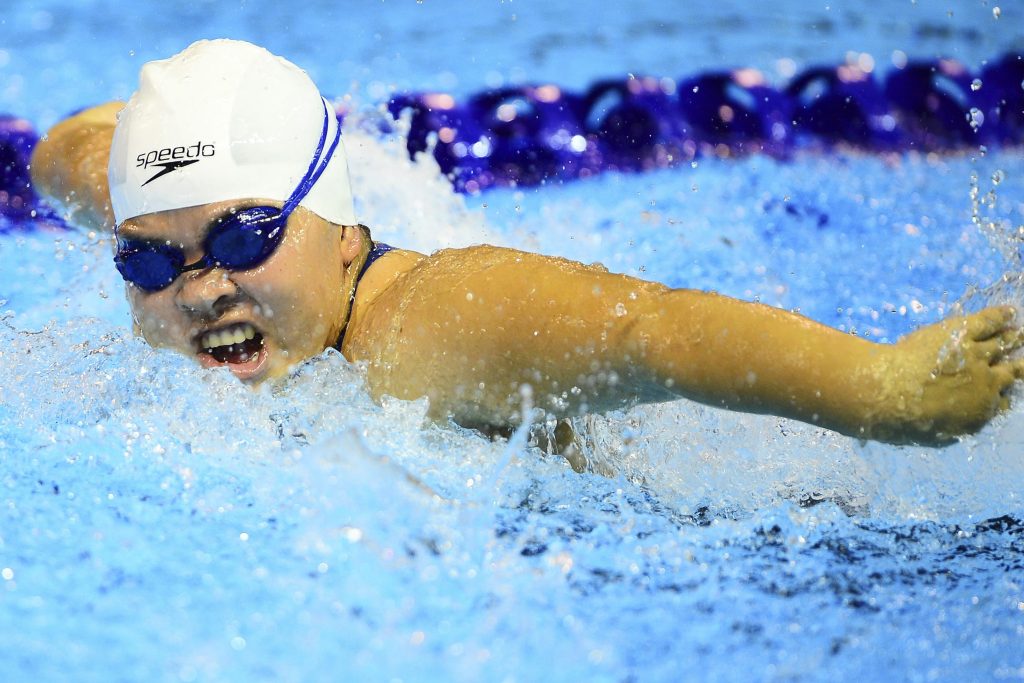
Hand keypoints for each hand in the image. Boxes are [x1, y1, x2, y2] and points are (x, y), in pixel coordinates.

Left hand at [871, 306, 1023, 444]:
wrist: (891, 393)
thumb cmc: (904, 420)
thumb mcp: (935, 436)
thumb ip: (952, 428)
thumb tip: (954, 427)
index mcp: (980, 412)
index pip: (1002, 401)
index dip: (1003, 393)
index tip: (1004, 389)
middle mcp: (987, 383)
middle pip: (1010, 371)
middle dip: (1018, 366)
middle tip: (1022, 363)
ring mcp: (977, 355)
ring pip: (1003, 343)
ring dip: (1014, 338)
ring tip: (1021, 333)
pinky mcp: (963, 332)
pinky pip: (989, 321)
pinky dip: (1001, 316)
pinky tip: (1011, 312)